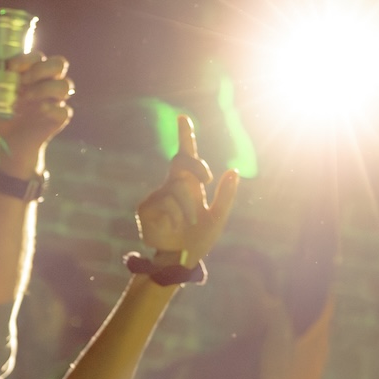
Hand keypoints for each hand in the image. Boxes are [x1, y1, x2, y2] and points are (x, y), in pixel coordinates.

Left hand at [0, 52, 74, 163]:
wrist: (8, 143)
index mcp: (32, 72)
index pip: (39, 56)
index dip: (29, 57)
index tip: (11, 65)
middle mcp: (47, 83)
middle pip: (58, 64)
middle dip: (42, 68)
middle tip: (22, 79)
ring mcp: (55, 100)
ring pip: (65, 85)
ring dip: (46, 88)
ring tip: (26, 96)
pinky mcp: (58, 118)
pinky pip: (64, 110)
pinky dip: (54, 109)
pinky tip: (38, 111)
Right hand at [135, 115, 237, 263]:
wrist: (181, 260)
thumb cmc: (200, 239)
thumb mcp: (218, 217)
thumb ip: (226, 195)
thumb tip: (233, 171)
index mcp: (190, 185)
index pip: (186, 156)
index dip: (184, 136)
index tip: (182, 118)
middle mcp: (172, 186)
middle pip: (182, 162)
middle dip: (197, 166)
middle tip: (206, 179)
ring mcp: (158, 196)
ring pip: (177, 188)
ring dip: (189, 207)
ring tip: (190, 223)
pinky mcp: (146, 208)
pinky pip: (164, 203)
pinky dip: (175, 216)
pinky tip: (172, 227)